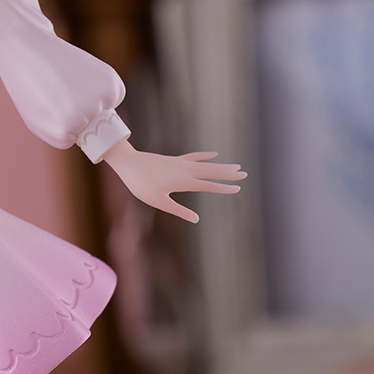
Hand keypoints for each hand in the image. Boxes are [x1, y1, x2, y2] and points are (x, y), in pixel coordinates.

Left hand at [102, 139, 245, 222]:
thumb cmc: (140, 185)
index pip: (208, 185)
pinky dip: (205, 156)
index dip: (223, 187)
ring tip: (236, 165)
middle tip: (245, 174)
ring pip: (206, 164)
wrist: (128, 163)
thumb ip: (178, 210)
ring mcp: (180, 163)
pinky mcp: (174, 160)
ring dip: (221, 165)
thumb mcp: (158, 201)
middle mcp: (185, 170)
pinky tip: (214, 154)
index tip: (238, 188)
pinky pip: (194, 157)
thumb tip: (196, 219)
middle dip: (228, 174)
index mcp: (183, 182)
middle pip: (211, 172)